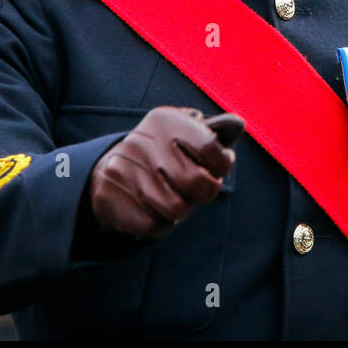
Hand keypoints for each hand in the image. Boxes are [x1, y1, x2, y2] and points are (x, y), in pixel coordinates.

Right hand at [87, 106, 238, 241]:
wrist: (111, 168)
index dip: (223, 164)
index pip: (210, 147)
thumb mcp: (186, 131)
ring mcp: (124, 170)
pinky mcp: (109, 198)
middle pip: (196, 183)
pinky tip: (155, 209)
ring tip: (176, 198)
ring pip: (176, 209)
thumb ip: (215, 131)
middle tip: (200, 188)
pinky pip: (153, 226)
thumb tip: (237, 124)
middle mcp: (142, 142)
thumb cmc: (163, 151)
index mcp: (165, 121)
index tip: (218, 168)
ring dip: (183, 210)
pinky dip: (161, 224)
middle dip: (205, 192)